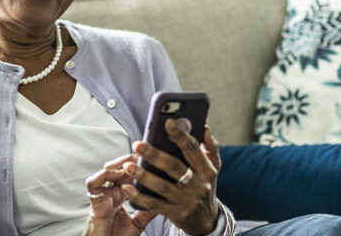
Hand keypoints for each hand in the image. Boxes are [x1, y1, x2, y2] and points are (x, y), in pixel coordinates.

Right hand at [83, 154, 157, 235]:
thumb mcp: (138, 224)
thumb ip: (147, 212)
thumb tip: (162, 201)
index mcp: (120, 197)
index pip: (129, 175)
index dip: (138, 166)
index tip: (150, 160)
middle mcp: (111, 193)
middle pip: (119, 168)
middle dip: (130, 160)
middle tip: (143, 156)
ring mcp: (103, 196)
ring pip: (107, 170)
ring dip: (119, 164)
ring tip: (131, 163)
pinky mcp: (95, 201)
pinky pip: (94, 183)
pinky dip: (104, 175)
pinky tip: (117, 173)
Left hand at [123, 120, 221, 235]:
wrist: (206, 219)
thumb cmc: (205, 186)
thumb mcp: (213, 167)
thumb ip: (210, 146)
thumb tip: (205, 127)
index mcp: (207, 169)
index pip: (193, 149)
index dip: (181, 135)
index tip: (167, 122)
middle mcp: (198, 185)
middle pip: (174, 167)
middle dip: (154, 154)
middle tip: (138, 145)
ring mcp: (186, 200)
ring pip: (162, 186)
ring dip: (143, 175)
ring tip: (128, 166)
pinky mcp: (176, 213)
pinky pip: (154, 204)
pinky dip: (139, 196)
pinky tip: (127, 187)